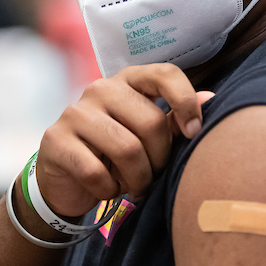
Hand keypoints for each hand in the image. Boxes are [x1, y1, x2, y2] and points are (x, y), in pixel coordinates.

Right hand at [36, 63, 211, 217]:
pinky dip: (108, 190)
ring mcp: (74, 113)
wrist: (64, 180)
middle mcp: (99, 89)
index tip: (193, 132)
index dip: (185, 102)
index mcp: (126, 81)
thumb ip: (172, 118)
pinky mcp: (55, 140)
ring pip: (127, 150)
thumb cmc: (112, 154)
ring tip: (133, 187)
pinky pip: (96, 172)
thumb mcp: (144, 136)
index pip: (164, 74)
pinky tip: (106, 190)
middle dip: (159, 160)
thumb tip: (210, 100)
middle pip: (151, 122)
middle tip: (152, 176)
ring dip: (137, 180)